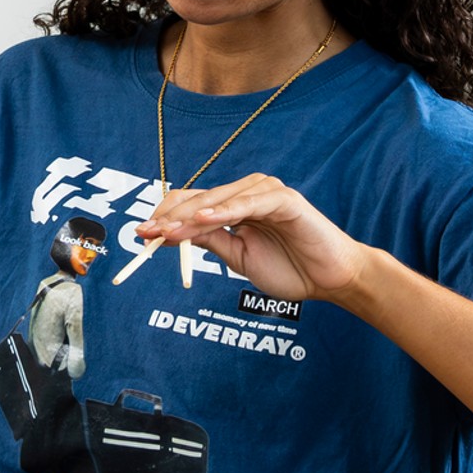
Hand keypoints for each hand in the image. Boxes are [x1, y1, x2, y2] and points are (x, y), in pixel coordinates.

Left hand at [137, 172, 367, 303]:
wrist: (329, 280)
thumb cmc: (290, 269)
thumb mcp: (238, 257)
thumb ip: (210, 241)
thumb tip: (172, 234)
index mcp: (235, 207)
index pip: (192, 205)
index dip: (166, 218)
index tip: (143, 235)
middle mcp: (247, 194)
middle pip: (199, 198)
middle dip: (171, 217)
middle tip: (148, 232)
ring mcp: (265, 192)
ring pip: (219, 199)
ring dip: (191, 215)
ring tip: (168, 230)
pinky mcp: (284, 199)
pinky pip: (249, 202)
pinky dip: (226, 210)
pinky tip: (205, 219)